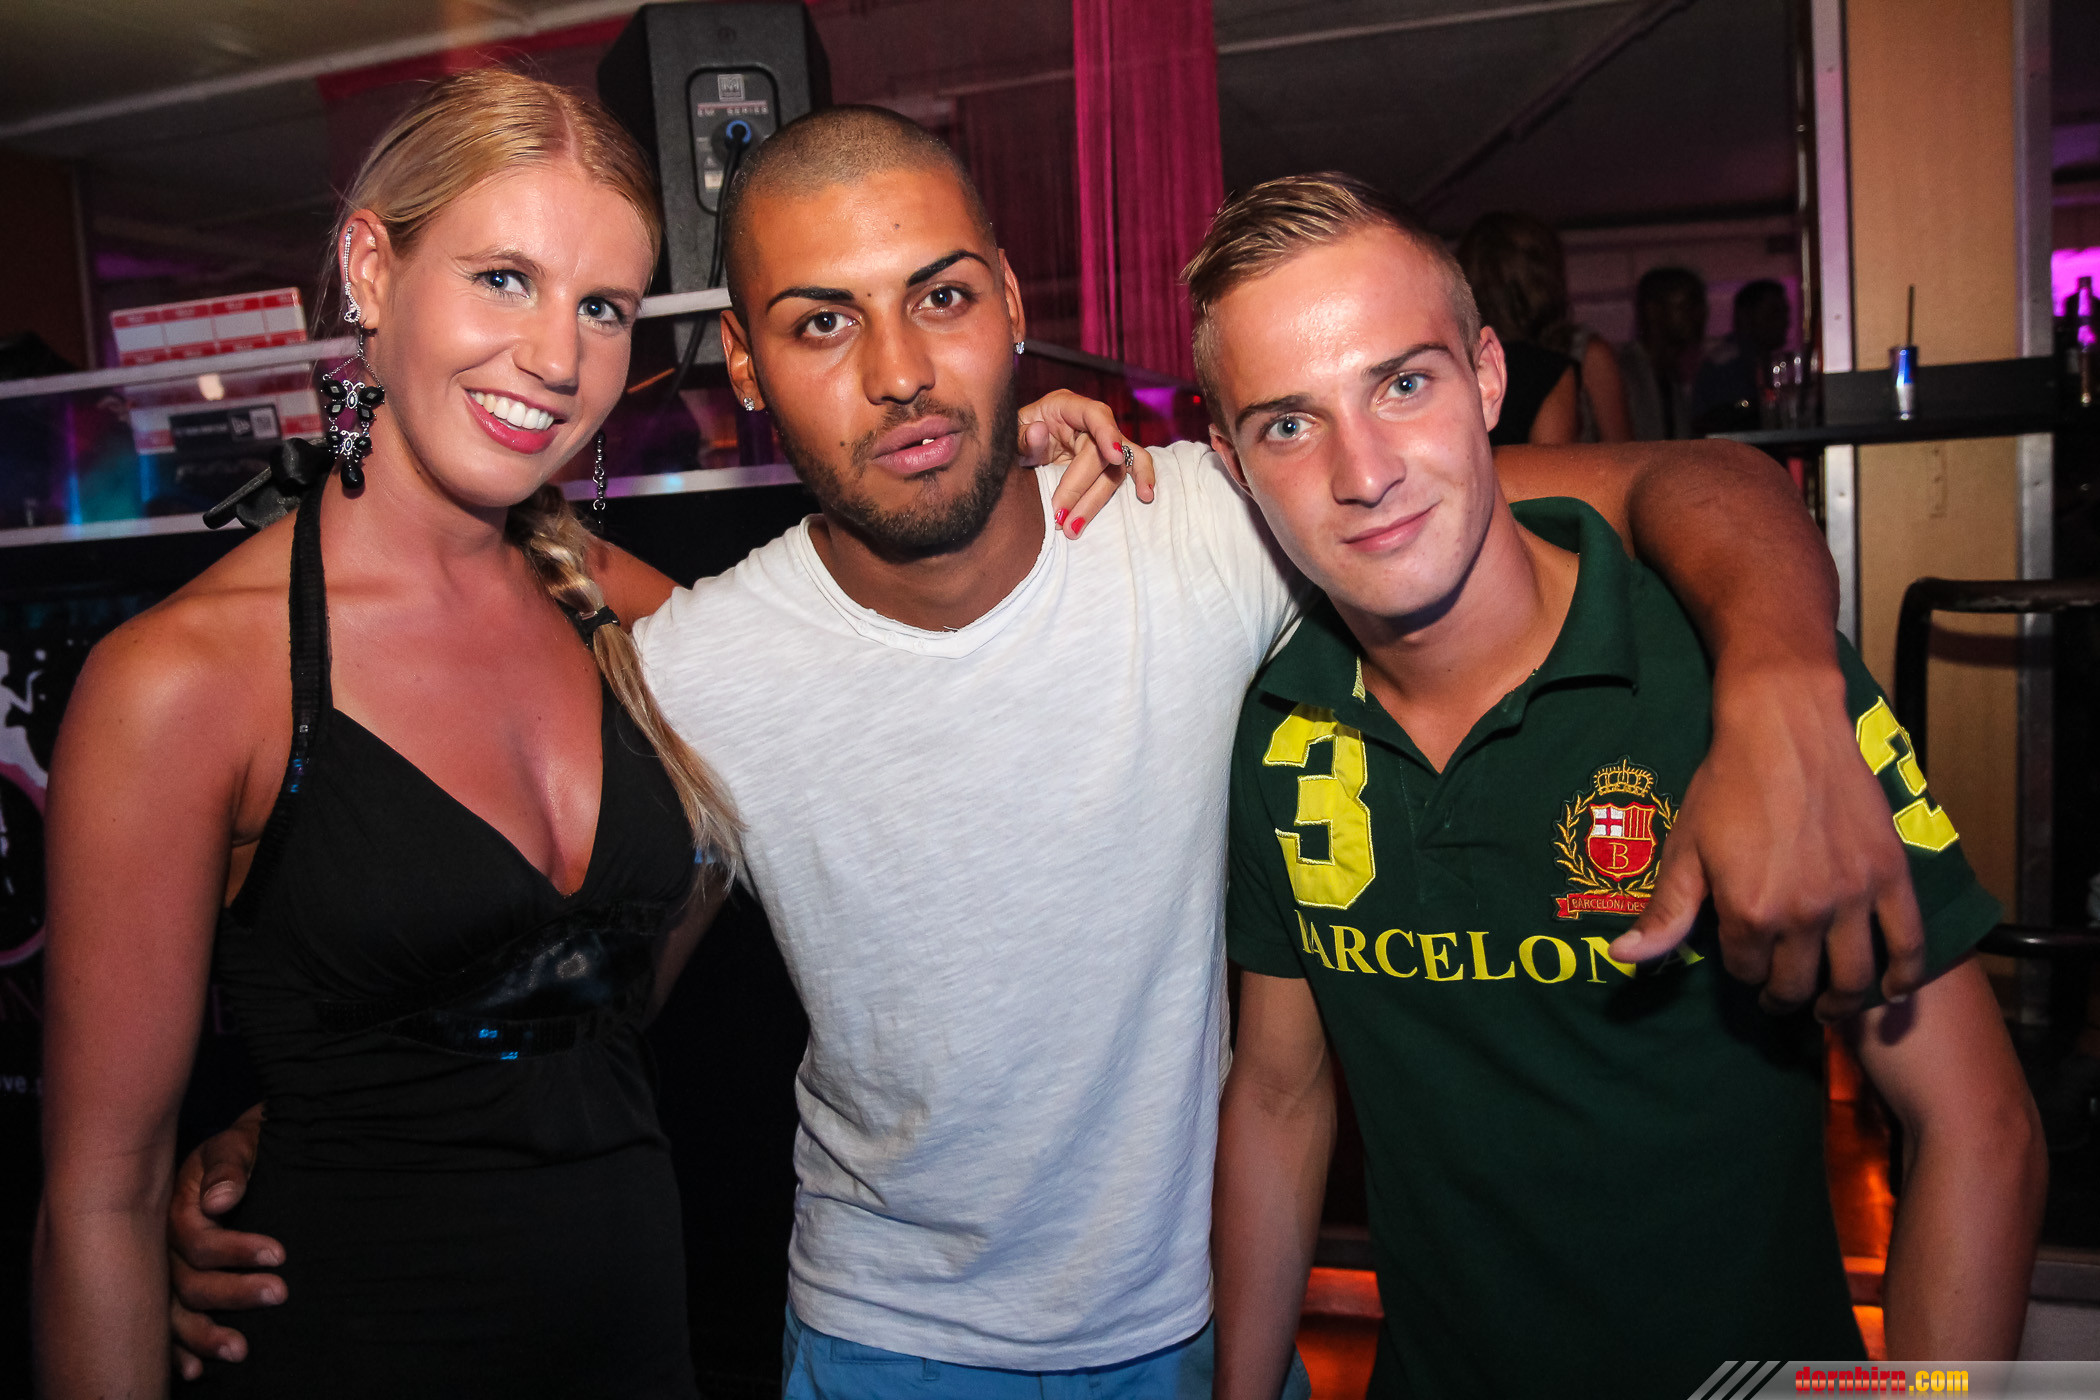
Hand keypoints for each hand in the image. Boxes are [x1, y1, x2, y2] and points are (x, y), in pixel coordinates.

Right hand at [167, 1104, 283, 1379]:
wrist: (238, 1153)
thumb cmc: (240, 1150)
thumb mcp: (236, 1145)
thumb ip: (229, 1167)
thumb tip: (219, 1201)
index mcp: (175, 1212)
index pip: (199, 1242)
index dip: (238, 1250)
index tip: (280, 1255)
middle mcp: (164, 1248)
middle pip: (188, 1283)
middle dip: (233, 1293)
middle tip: (278, 1294)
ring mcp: (164, 1274)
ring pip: (175, 1313)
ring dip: (204, 1335)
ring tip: (241, 1350)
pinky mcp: (171, 1293)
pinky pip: (166, 1328)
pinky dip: (178, 1352)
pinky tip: (194, 1373)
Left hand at [1017, 389, 1153, 538]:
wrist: (1017, 448)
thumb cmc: (1015, 436)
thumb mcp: (1009, 434)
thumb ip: (1021, 436)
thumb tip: (1039, 432)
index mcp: (1066, 406)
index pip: (1095, 414)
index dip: (1107, 433)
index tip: (1112, 457)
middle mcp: (1090, 422)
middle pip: (1101, 456)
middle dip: (1080, 490)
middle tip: (1059, 518)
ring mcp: (1102, 443)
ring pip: (1114, 471)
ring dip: (1094, 502)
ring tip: (1074, 528)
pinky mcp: (1108, 463)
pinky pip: (1131, 469)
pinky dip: (1142, 480)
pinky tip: (1146, 496)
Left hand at [1611, 663, 1925, 1019]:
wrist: (1784, 726)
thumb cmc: (1726, 784)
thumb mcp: (1686, 849)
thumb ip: (1665, 913)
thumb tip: (1624, 959)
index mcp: (1750, 911)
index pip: (1748, 971)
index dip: (1742, 971)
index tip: (1742, 960)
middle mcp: (1805, 912)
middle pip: (1798, 983)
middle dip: (1783, 995)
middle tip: (1780, 996)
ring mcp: (1854, 896)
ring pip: (1853, 976)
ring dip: (1839, 1002)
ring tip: (1827, 1005)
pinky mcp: (1891, 875)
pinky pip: (1909, 943)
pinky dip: (1904, 976)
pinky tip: (1891, 990)